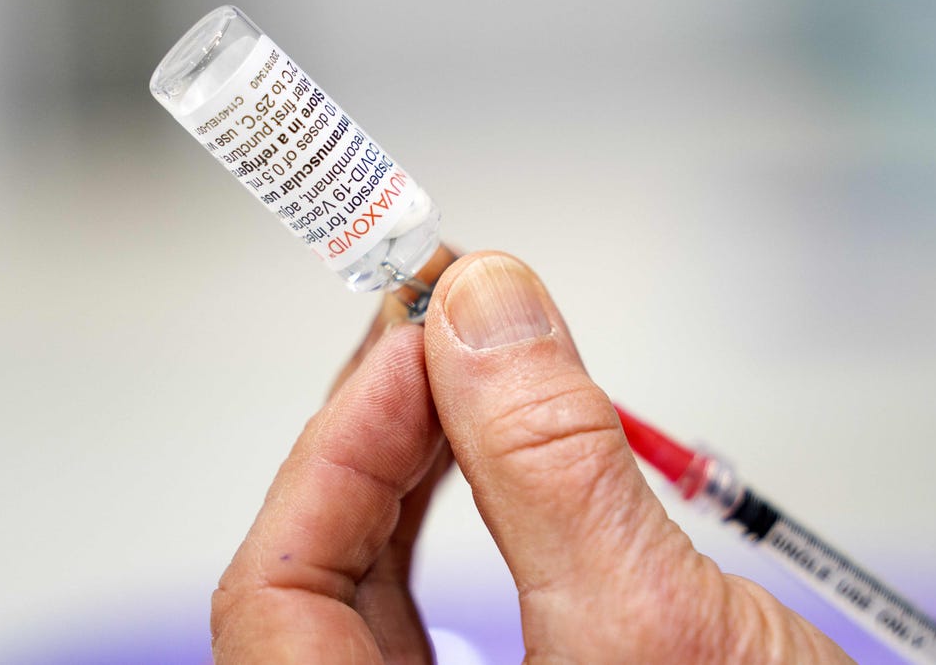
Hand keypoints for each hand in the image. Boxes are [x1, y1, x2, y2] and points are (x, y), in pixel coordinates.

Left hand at [210, 251, 852, 662]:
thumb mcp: (659, 628)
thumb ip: (556, 465)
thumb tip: (484, 307)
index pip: (277, 597)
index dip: (338, 448)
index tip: (421, 340)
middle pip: (315, 584)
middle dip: (377, 436)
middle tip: (436, 327)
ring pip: (372, 589)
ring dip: (412, 462)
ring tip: (460, 367)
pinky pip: (435, 603)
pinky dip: (462, 511)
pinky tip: (490, 451)